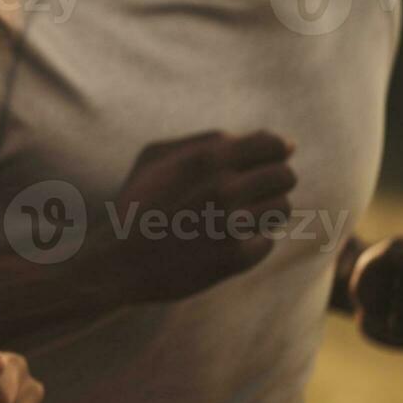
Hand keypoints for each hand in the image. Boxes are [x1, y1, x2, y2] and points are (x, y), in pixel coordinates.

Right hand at [112, 130, 296, 301]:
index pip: (271, 144)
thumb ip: (203, 142)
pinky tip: (223, 245)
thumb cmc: (137, 204)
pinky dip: (251, 244)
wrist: (117, 262)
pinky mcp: (235, 259)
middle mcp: (223, 187)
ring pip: (281, 209)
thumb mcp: (155, 157)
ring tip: (237, 220)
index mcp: (206, 158)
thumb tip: (253, 141)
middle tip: (254, 194)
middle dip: (274, 183)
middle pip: (285, 176)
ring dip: (264, 213)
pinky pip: (267, 242)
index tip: (272, 161)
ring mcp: (230, 224)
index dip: (276, 152)